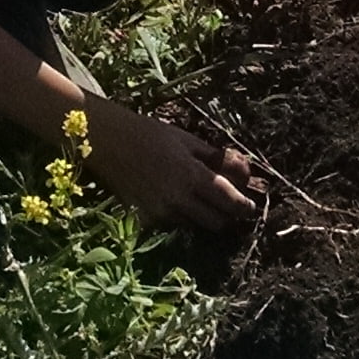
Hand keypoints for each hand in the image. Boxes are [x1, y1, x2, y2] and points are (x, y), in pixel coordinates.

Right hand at [86, 103, 265, 237]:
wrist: (107, 141)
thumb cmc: (149, 133)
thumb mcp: (186, 140)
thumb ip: (216, 159)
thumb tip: (245, 172)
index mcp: (191, 175)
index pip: (229, 202)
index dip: (244, 207)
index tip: (251, 207)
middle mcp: (177, 199)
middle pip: (216, 222)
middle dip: (226, 215)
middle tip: (226, 203)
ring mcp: (160, 212)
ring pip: (194, 224)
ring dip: (201, 215)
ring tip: (193, 194)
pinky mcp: (145, 220)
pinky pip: (172, 223)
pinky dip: (178, 214)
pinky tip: (169, 195)